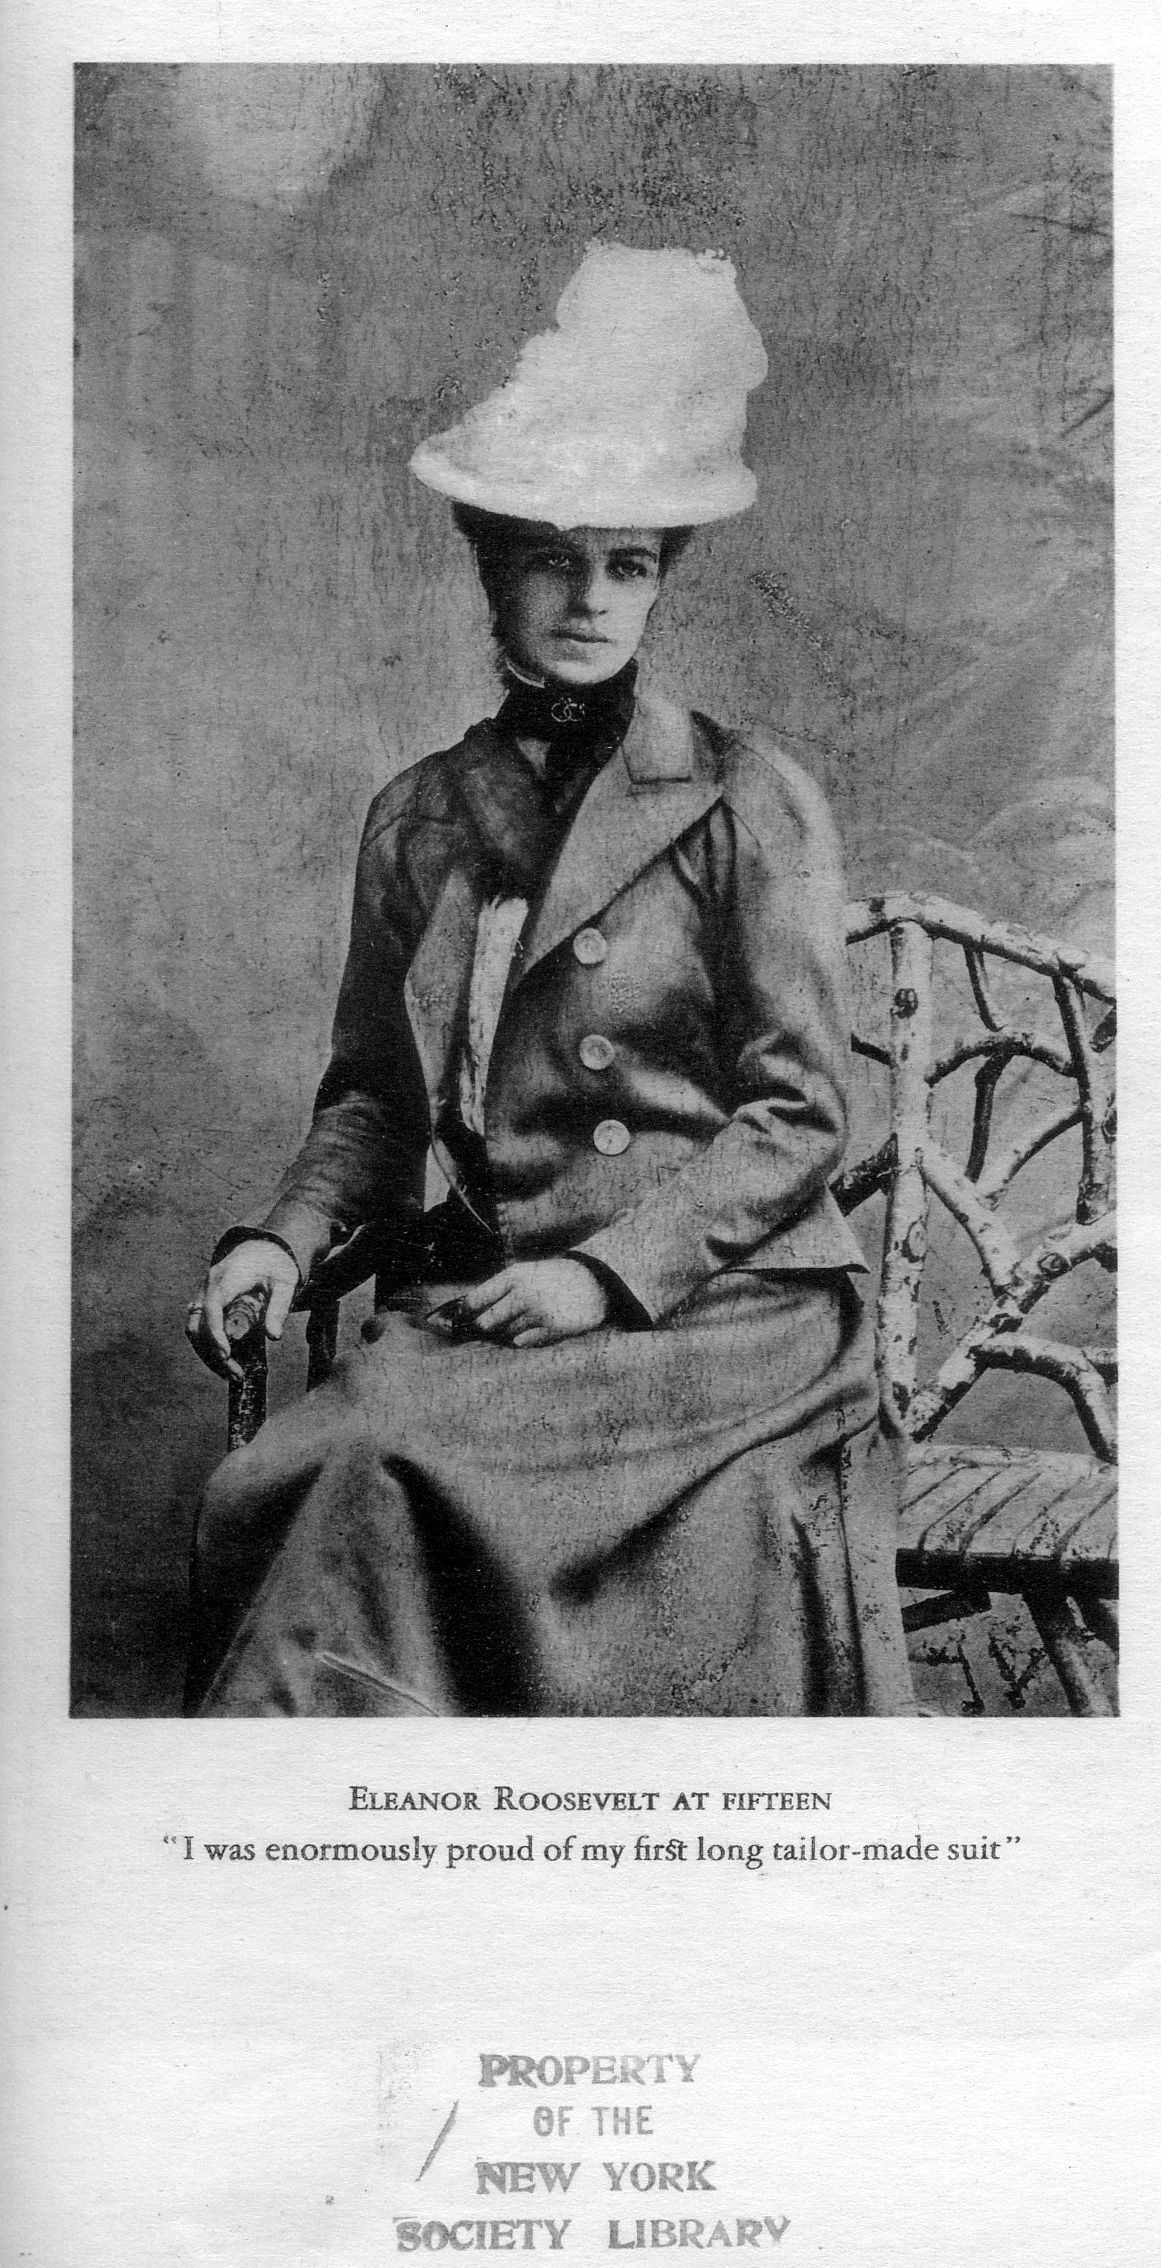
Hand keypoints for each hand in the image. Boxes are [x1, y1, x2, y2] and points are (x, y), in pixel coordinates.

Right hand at [185, 1238, 300, 1381]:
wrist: (264, 1248)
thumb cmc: (275, 1264)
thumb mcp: (286, 1283)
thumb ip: (280, 1308)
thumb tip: (274, 1336)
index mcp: (226, 1278)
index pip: (212, 1308)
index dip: (215, 1334)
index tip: (226, 1355)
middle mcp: (208, 1286)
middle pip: (197, 1324)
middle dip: (213, 1353)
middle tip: (236, 1374)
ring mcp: (204, 1295)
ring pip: (194, 1330)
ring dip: (209, 1355)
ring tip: (233, 1375)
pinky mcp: (205, 1303)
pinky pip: (199, 1329)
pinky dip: (209, 1347)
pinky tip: (227, 1362)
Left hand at [438, 1258, 610, 1347]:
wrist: (596, 1282)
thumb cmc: (556, 1277)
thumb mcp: (528, 1272)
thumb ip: (503, 1288)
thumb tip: (473, 1309)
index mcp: (514, 1276)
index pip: (477, 1298)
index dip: (464, 1312)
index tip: (460, 1319)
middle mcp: (523, 1294)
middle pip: (487, 1322)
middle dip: (485, 1327)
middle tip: (485, 1327)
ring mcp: (537, 1314)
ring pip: (506, 1333)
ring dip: (507, 1332)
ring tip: (521, 1322)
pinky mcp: (551, 1329)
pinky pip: (525, 1342)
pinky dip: (524, 1339)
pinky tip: (533, 1329)